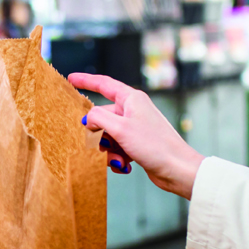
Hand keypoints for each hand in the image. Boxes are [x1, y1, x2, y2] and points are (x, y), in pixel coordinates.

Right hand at [69, 72, 205, 199]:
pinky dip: (117, 158)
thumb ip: (98, 118)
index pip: (104, 84)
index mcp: (131, 99)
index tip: (70, 78)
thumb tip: (86, 118)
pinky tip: (126, 166)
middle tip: (102, 146)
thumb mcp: (120, 128)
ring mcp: (135, 128)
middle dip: (99, 135)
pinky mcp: (137, 144)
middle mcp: (133, 111)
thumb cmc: (154, 145)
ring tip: (120, 160)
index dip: (86, 80)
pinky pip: (116, 148)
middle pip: (102, 118)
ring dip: (108, 151)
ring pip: (107, 136)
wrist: (177, 169)